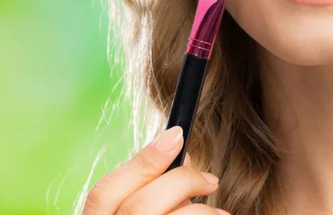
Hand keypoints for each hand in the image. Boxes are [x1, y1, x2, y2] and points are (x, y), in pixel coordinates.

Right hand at [82, 126, 230, 214]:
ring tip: (220, 212)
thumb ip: (143, 183)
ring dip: (200, 212)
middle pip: (140, 207)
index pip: (104, 192)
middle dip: (180, 183)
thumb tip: (175, 142)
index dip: (144, 160)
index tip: (178, 134)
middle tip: (210, 180)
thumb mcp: (126, 209)